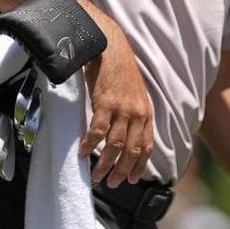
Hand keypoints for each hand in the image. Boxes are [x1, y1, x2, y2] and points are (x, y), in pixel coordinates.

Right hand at [80, 22, 152, 187]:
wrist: (110, 45)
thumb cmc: (119, 69)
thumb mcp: (134, 92)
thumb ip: (133, 112)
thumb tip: (126, 132)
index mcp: (146, 112)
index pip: (146, 145)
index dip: (139, 165)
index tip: (131, 179)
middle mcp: (137, 113)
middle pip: (131, 150)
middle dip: (122, 170)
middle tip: (112, 183)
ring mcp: (122, 108)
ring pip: (115, 145)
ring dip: (105, 164)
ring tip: (96, 176)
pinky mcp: (105, 103)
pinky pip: (97, 131)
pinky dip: (90, 146)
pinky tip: (83, 153)